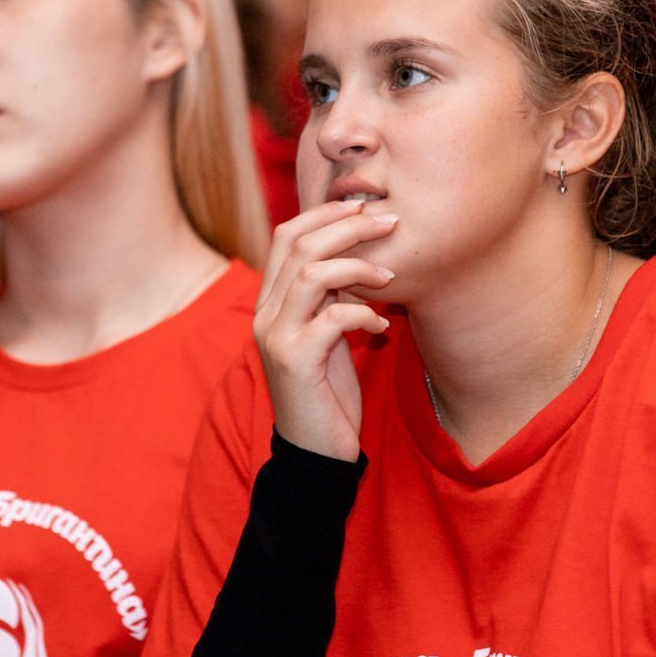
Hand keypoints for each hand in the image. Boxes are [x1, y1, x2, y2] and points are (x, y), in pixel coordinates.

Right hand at [253, 200, 397, 461]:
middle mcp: (265, 314)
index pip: (285, 236)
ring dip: (359, 265)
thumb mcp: (329, 332)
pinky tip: (382, 326)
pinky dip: (364, 312)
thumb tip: (360, 251)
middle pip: (298, 245)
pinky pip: (333, 319)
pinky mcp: (295, 363)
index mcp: (269, 302)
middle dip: (348, 225)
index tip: (364, 206)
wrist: (316, 450)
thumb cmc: (328, 389)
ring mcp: (276, 338)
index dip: (324, 213)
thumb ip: (332, 295)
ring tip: (391, 274)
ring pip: (312, 274)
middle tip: (389, 222)